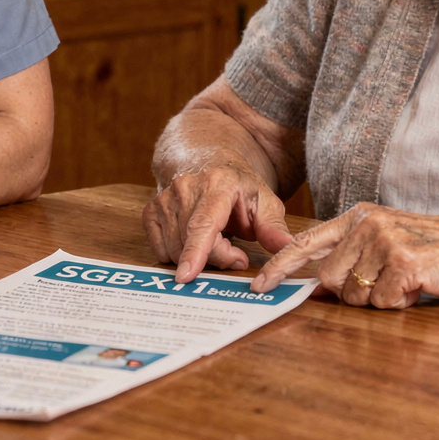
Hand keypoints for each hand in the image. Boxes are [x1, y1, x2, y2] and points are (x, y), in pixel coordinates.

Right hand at [144, 159, 295, 281]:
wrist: (208, 163)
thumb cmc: (239, 188)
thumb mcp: (265, 202)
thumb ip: (274, 227)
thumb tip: (287, 248)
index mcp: (218, 184)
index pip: (204, 223)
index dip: (196, 251)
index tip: (189, 275)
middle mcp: (186, 187)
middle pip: (191, 241)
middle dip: (215, 258)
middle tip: (235, 251)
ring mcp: (165, 197)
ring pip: (174, 248)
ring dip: (197, 257)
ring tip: (216, 241)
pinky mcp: (151, 209)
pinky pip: (159, 249)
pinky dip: (176, 254)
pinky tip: (192, 241)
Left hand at [252, 203, 438, 307]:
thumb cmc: (434, 248)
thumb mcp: (386, 241)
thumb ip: (350, 257)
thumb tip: (315, 287)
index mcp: (358, 216)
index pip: (305, 242)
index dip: (279, 266)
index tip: (260, 284)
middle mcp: (366, 224)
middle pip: (328, 279)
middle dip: (350, 293)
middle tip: (383, 285)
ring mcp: (384, 242)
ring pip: (353, 295)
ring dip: (377, 299)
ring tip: (403, 281)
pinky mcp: (403, 262)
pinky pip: (382, 302)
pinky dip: (398, 303)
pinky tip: (417, 286)